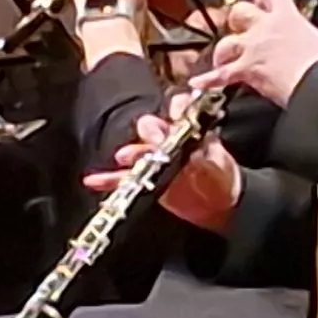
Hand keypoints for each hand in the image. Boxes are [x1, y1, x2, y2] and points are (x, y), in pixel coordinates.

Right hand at [88, 108, 240, 232]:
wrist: (222, 208)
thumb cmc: (223, 180)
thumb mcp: (215, 163)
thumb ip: (195, 152)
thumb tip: (177, 144)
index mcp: (190, 131)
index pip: (178, 110)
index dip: (175, 109)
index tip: (175, 116)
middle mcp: (170, 141)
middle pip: (151, 128)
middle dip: (147, 132)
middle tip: (151, 142)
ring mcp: (156, 160)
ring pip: (136, 152)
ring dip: (128, 154)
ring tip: (123, 158)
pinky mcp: (146, 179)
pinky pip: (124, 178)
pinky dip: (109, 179)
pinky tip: (94, 181)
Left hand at [196, 0, 317, 106]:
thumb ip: (303, 38)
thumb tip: (304, 46)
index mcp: (288, 17)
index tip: (262, 1)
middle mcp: (265, 28)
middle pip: (240, 12)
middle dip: (237, 19)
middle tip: (239, 27)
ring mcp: (252, 48)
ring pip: (226, 42)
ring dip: (222, 50)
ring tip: (222, 57)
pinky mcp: (245, 69)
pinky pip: (221, 74)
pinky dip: (209, 79)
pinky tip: (199, 81)